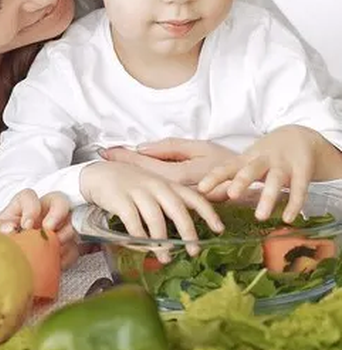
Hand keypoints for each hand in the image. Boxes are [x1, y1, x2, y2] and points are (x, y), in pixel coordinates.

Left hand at [0, 189, 76, 268]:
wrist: (6, 265)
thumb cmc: (0, 242)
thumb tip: (9, 229)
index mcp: (22, 207)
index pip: (29, 196)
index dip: (31, 208)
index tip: (26, 225)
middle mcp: (42, 213)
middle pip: (58, 200)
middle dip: (57, 213)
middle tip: (49, 228)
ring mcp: (56, 227)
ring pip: (71, 221)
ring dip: (66, 233)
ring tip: (56, 247)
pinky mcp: (65, 244)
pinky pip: (74, 246)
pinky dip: (68, 254)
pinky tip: (58, 262)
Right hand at [80, 161, 222, 254]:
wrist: (101, 174)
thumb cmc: (132, 185)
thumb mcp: (156, 188)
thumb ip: (171, 203)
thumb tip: (189, 230)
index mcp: (169, 185)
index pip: (194, 197)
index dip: (208, 213)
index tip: (219, 229)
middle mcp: (157, 186)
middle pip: (177, 209)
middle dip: (188, 231)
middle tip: (194, 251)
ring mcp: (138, 192)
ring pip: (155, 218)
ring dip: (161, 241)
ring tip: (165, 257)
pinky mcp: (120, 200)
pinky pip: (133, 222)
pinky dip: (139, 237)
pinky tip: (142, 247)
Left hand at [101, 138, 236, 192]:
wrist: (247, 181)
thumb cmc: (225, 160)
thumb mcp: (199, 148)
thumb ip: (170, 149)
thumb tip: (142, 149)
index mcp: (176, 173)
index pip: (143, 163)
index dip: (124, 156)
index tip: (106, 151)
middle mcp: (173, 187)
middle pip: (142, 175)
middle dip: (122, 165)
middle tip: (103, 156)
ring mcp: (176, 196)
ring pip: (148, 185)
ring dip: (131, 174)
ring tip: (113, 167)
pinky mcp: (180, 202)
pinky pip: (158, 193)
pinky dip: (145, 185)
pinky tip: (135, 181)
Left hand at [198, 126, 327, 222]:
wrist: (300, 136)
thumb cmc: (267, 155)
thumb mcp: (248, 161)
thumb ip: (230, 176)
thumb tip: (203, 194)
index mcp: (247, 159)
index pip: (228, 167)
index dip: (215, 177)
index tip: (201, 189)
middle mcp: (264, 160)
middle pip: (251, 169)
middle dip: (242, 181)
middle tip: (232, 195)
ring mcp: (284, 165)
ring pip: (276, 180)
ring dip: (268, 197)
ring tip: (260, 217)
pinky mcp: (302, 170)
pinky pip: (299, 188)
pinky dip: (294, 204)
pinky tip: (288, 219)